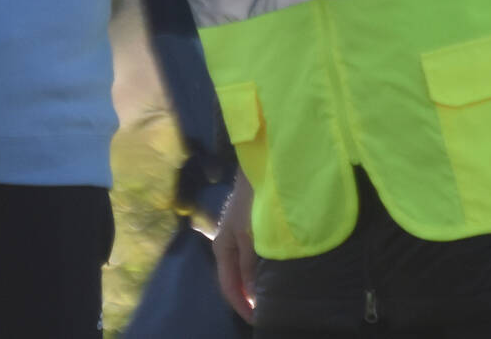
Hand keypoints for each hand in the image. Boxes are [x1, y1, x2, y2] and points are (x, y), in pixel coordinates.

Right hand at [213, 169, 256, 322]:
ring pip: (241, 270)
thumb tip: (253, 295)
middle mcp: (225, 245)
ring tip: (269, 299)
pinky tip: (267, 276)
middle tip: (266, 314)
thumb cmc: (252, 202)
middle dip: (247, 298)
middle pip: (233, 280)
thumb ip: (251, 266)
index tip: (258, 320)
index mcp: (221, 248)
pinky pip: (248, 259)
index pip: (229, 287)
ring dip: (253, 286)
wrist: (260, 169)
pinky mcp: (246, 230)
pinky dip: (256, 272)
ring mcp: (235, 237)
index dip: (242, 306)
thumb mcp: (251, 236)